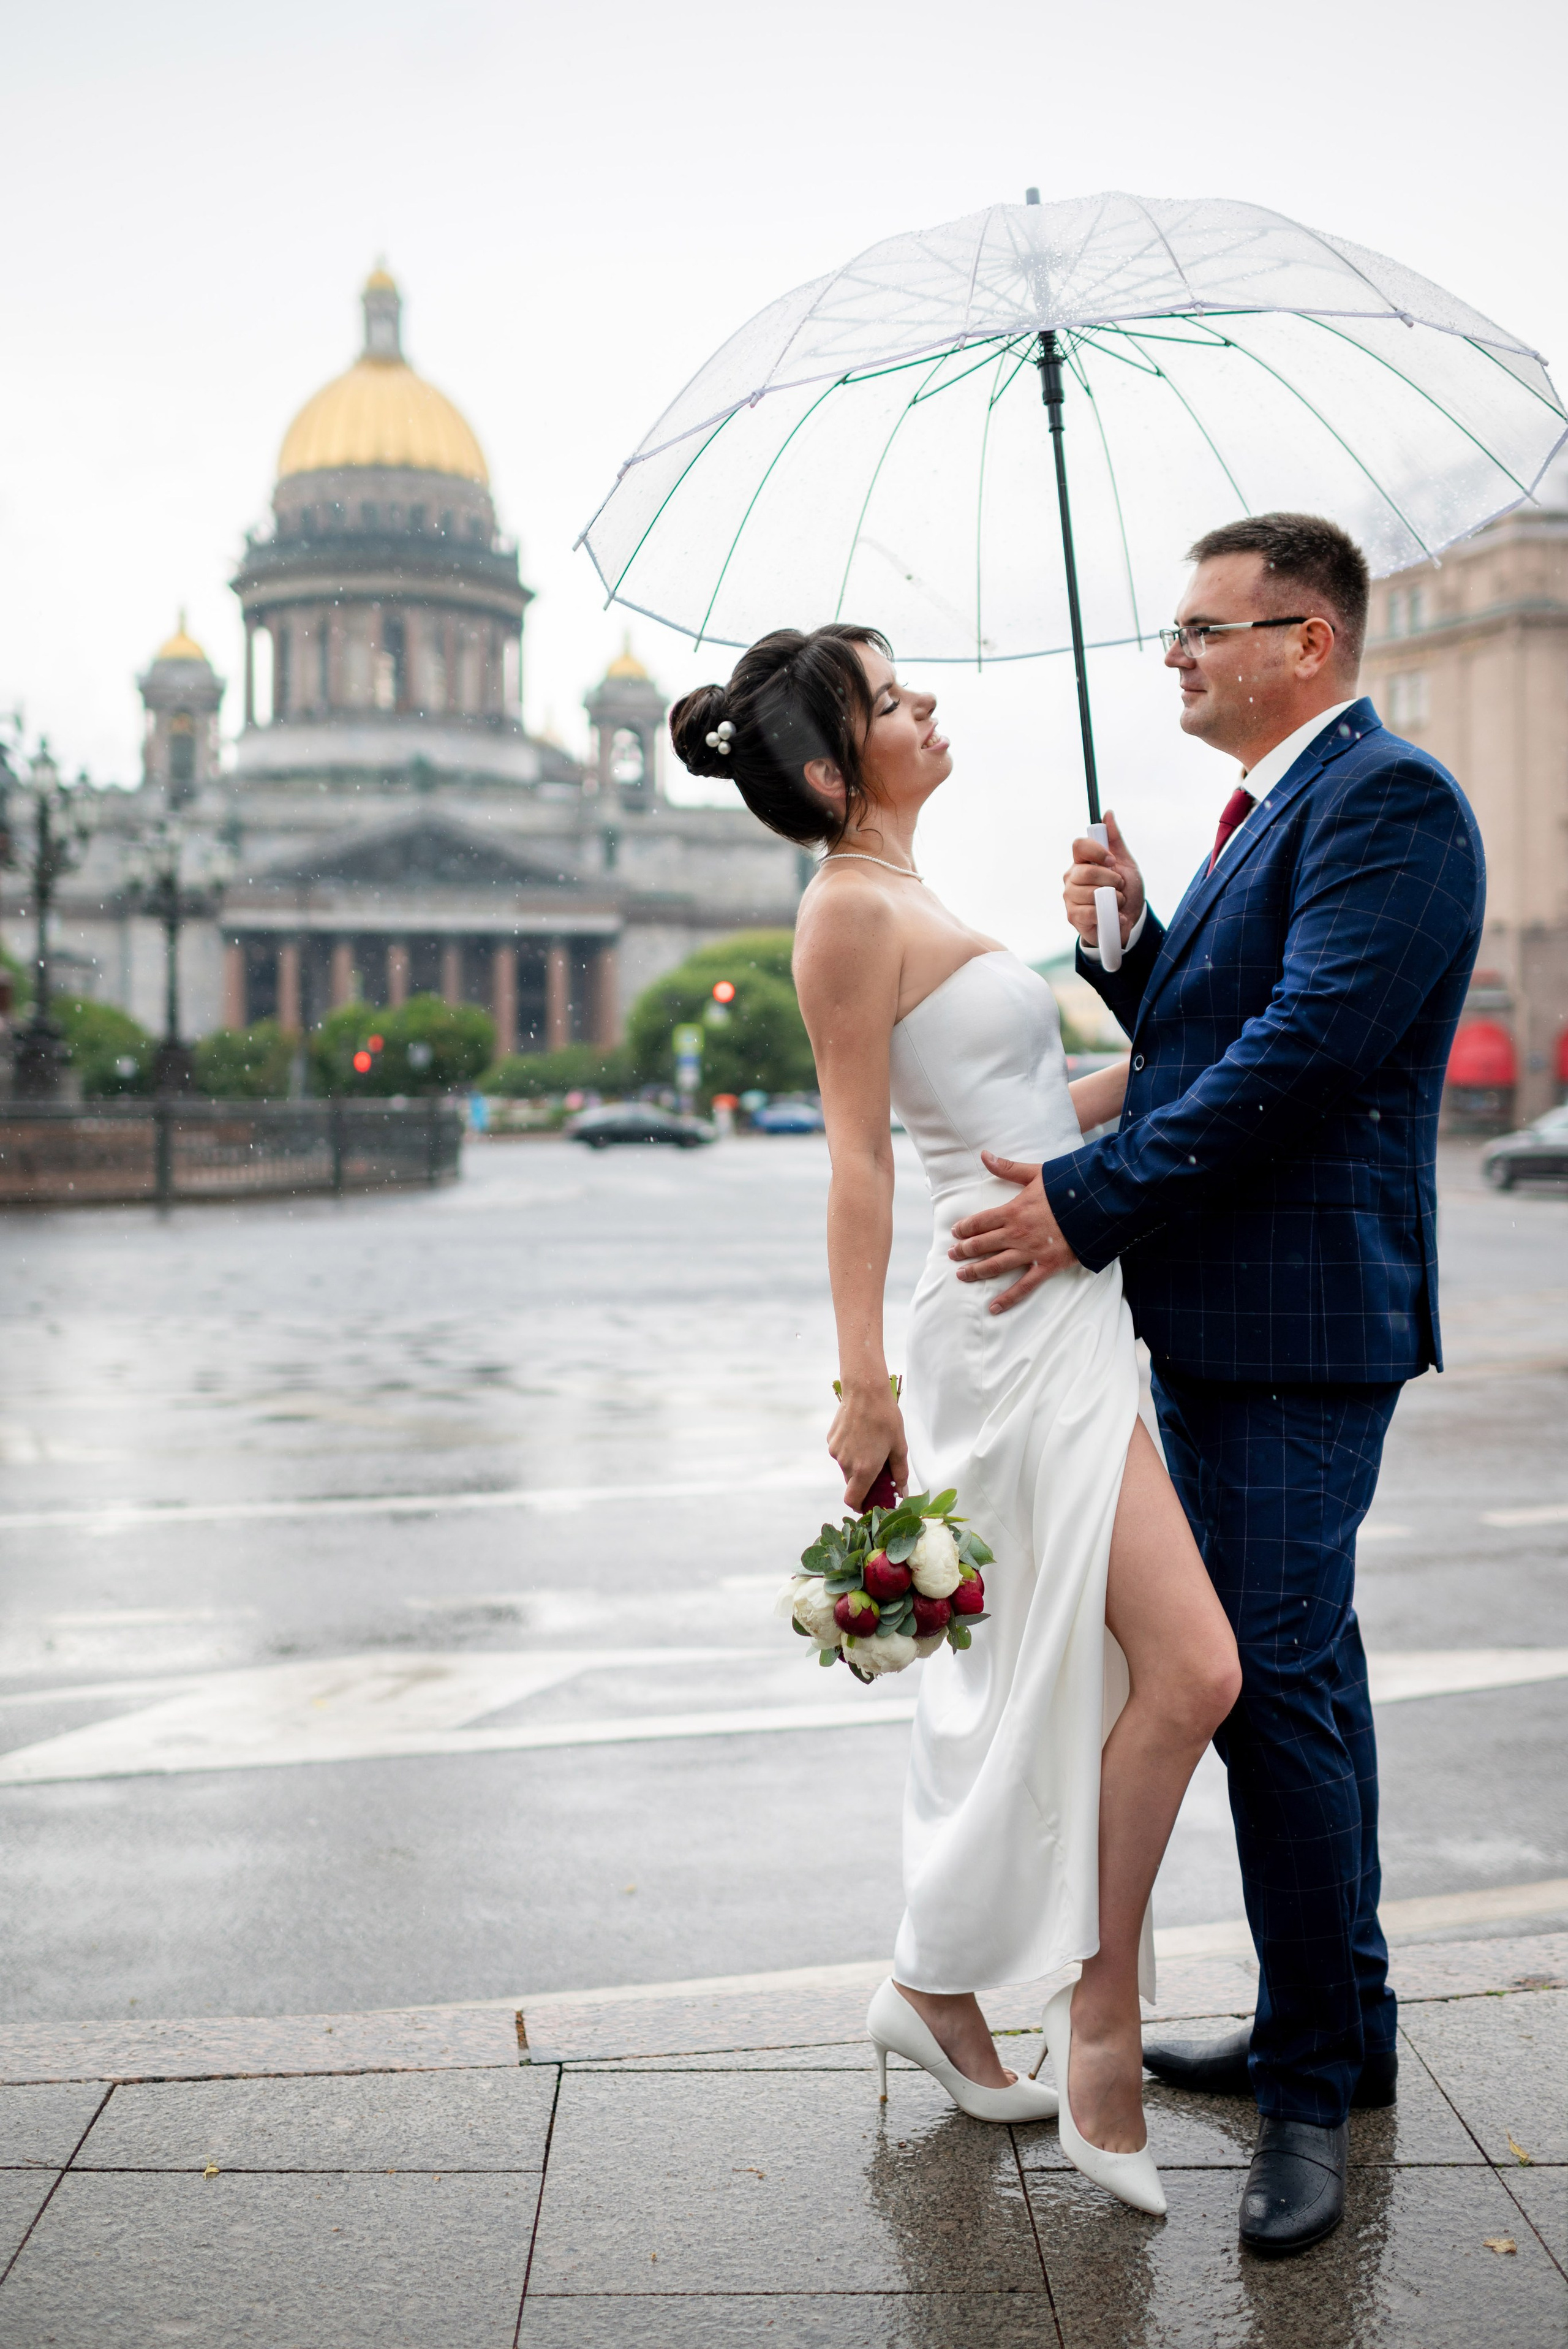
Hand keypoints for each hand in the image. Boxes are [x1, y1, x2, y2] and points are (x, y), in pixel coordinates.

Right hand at [827, 1382, 908, 1510]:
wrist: (865, 1390)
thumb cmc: (886, 1418)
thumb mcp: (899, 1447)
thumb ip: (900, 1473)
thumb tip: (902, 1493)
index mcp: (864, 1469)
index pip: (853, 1501)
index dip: (860, 1506)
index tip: (871, 1502)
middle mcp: (846, 1464)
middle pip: (852, 1484)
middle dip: (864, 1481)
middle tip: (879, 1468)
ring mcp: (836, 1451)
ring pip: (846, 1467)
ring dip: (857, 1464)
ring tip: (871, 1444)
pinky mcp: (831, 1440)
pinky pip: (840, 1453)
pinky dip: (850, 1451)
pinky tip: (861, 1434)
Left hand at [949, 1153, 1077, 1312]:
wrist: (1097, 1206)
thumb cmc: (1068, 1188)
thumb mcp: (1036, 1174)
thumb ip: (1008, 1168)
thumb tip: (984, 1155)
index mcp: (1012, 1211)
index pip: (979, 1222)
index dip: (964, 1229)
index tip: (955, 1233)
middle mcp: (1016, 1234)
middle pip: (982, 1245)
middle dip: (964, 1250)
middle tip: (952, 1254)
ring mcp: (1030, 1253)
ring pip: (995, 1266)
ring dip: (975, 1271)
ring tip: (961, 1275)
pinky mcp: (1046, 1266)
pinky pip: (1023, 1286)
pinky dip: (1007, 1299)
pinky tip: (993, 1307)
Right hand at [1064, 810, 1143, 949]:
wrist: (1129, 919)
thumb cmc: (1125, 890)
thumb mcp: (1125, 862)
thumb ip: (1114, 839)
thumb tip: (1108, 813)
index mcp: (1082, 861)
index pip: (1079, 845)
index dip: (1097, 851)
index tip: (1112, 861)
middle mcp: (1071, 877)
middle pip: (1086, 871)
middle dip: (1111, 880)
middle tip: (1120, 886)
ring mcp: (1070, 897)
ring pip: (1089, 893)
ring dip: (1113, 899)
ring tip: (1117, 902)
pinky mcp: (1073, 916)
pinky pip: (1089, 911)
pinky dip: (1108, 914)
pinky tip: (1114, 915)